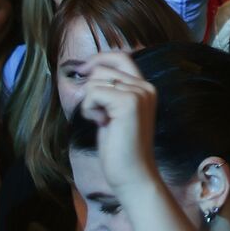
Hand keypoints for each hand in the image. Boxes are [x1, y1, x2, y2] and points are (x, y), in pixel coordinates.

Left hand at [76, 53, 160, 195]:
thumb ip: (111, 91)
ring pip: (96, 80)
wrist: (133, 174)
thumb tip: (89, 71)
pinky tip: (102, 124)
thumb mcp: (115, 113)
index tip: (84, 70)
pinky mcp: (128, 102)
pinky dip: (90, 109)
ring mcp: (138, 93)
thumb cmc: (121, 148)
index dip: (100, 58)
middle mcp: (145, 86)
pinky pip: (93, 93)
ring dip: (90, 102)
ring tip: (103, 121)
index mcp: (146, 87)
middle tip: (100, 115)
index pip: (121, 57)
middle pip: (103, 68)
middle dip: (91, 90)